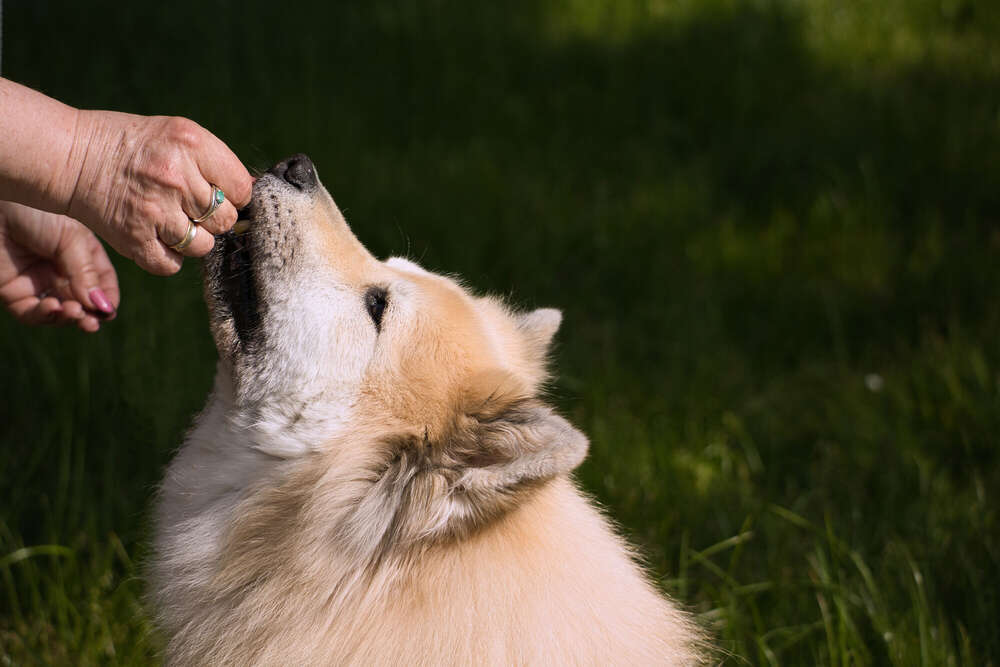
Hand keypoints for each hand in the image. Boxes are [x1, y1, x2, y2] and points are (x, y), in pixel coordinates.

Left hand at [0, 201, 118, 332]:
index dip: (106, 300)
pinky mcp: (12, 291)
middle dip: (89, 315)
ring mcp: (37, 281)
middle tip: (92, 324)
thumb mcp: (72, 238)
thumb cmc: (36, 211)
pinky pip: (31, 313)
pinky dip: (44, 315)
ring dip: (68, 317)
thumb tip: (101, 306)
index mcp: (82, 253)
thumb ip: (85, 273)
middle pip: (82, 302)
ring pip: (59, 312)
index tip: (108, 311)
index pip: (101, 283)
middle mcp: (61, 270)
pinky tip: (53, 307)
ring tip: (72, 312)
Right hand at [66, 111, 252, 274]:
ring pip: (203, 246)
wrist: (70, 155)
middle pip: (224, 220)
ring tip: (170, 220)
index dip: (233, 195)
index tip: (217, 193)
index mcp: (191, 143)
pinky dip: (167, 258)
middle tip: (188, 207)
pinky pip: (171, 265)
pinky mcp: (134, 238)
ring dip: (191, 239)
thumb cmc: (130, 145)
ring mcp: (155, 209)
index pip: (241, 188)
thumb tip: (251, 192)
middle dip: (212, 218)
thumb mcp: (176, 134)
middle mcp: (176, 176)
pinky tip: (156, 238)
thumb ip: (215, 162)